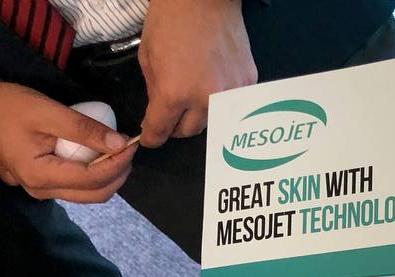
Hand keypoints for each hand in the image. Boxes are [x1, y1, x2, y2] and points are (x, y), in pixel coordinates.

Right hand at [0, 81, 135, 202]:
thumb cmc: (10, 106)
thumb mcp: (47, 112)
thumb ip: (84, 129)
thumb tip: (120, 143)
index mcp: (41, 176)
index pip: (93, 179)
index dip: (118, 164)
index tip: (132, 145)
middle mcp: (42, 191)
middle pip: (95, 194)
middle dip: (118, 174)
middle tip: (128, 151)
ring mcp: (41, 191)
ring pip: (88, 194)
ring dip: (108, 176)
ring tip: (117, 153)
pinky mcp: (43, 185)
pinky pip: (77, 188)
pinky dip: (94, 175)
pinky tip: (100, 157)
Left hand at [138, 0, 256, 147]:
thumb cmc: (172, 19)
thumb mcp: (147, 55)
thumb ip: (154, 90)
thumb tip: (158, 111)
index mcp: (174, 93)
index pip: (161, 131)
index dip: (152, 137)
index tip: (151, 139)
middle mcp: (204, 101)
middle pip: (188, 132)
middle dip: (176, 126)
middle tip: (172, 114)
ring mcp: (229, 94)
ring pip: (211, 122)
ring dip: (199, 116)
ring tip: (194, 98)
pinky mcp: (246, 85)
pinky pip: (231, 105)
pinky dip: (221, 101)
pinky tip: (213, 83)